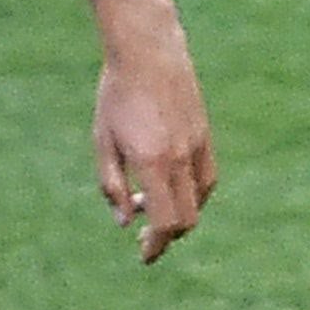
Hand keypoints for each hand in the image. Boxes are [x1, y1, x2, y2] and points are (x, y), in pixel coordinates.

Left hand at [92, 11, 216, 262]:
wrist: (149, 54)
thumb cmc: (116, 96)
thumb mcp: (102, 140)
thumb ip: (111, 183)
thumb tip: (125, 222)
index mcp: (152, 162)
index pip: (166, 222)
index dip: (157, 245)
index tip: (144, 255)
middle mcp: (181, 159)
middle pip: (187, 219)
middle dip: (168, 236)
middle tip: (145, 238)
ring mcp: (198, 148)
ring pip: (200, 201)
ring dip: (179, 215)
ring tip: (149, 207)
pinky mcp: (206, 137)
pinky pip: (207, 180)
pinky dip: (192, 195)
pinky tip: (168, 187)